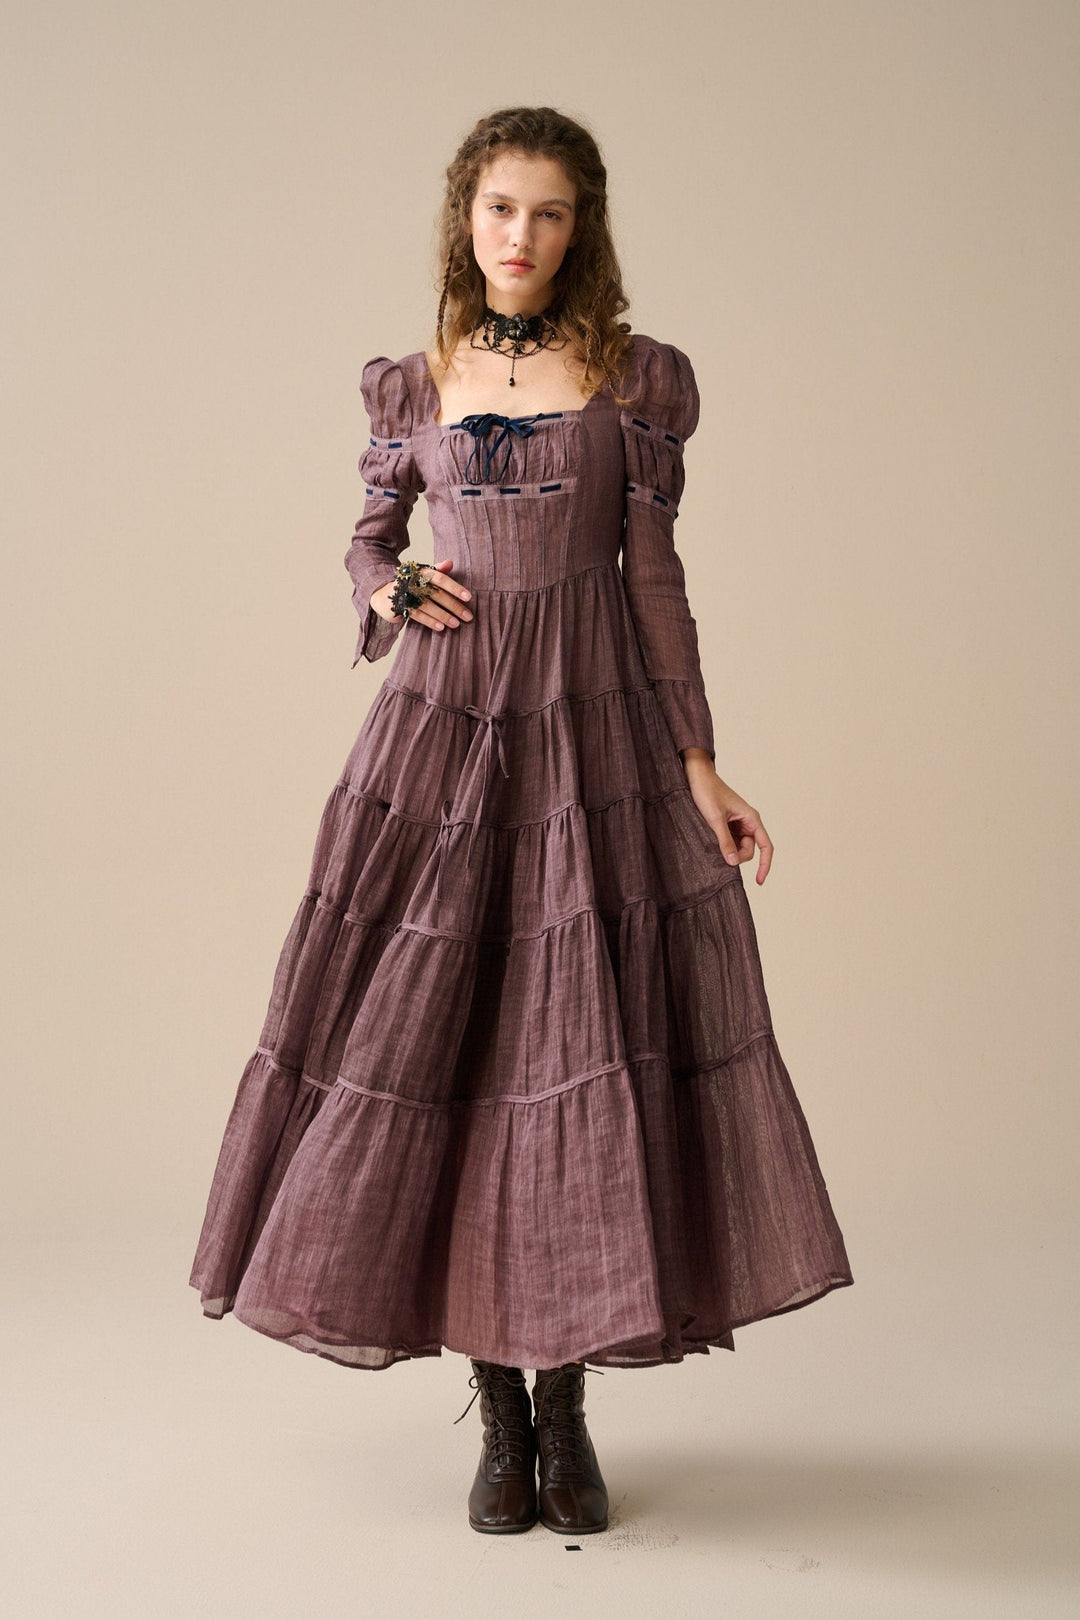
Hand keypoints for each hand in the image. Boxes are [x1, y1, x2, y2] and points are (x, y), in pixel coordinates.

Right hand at [371, 557, 472, 633]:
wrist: (382, 593)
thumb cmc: (409, 584)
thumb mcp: (422, 575)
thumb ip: (437, 570)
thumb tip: (450, 562)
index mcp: (421, 572)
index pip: (440, 578)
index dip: (455, 587)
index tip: (469, 597)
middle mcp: (413, 582)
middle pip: (437, 594)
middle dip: (454, 606)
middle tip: (468, 616)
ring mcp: (405, 594)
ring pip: (428, 605)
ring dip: (443, 615)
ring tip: (456, 624)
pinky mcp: (399, 607)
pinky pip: (417, 615)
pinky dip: (430, 621)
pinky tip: (441, 627)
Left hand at [681, 751, 773, 884]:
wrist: (696, 776)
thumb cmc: (707, 792)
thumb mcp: (714, 819)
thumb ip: (724, 841)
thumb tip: (732, 862)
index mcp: (751, 818)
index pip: (766, 846)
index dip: (765, 865)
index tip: (759, 881)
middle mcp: (748, 822)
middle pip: (749, 850)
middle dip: (737, 856)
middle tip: (720, 855)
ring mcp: (737, 824)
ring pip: (739, 847)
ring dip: (728, 851)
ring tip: (712, 842)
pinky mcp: (727, 825)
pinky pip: (730, 842)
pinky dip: (723, 846)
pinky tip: (712, 843)